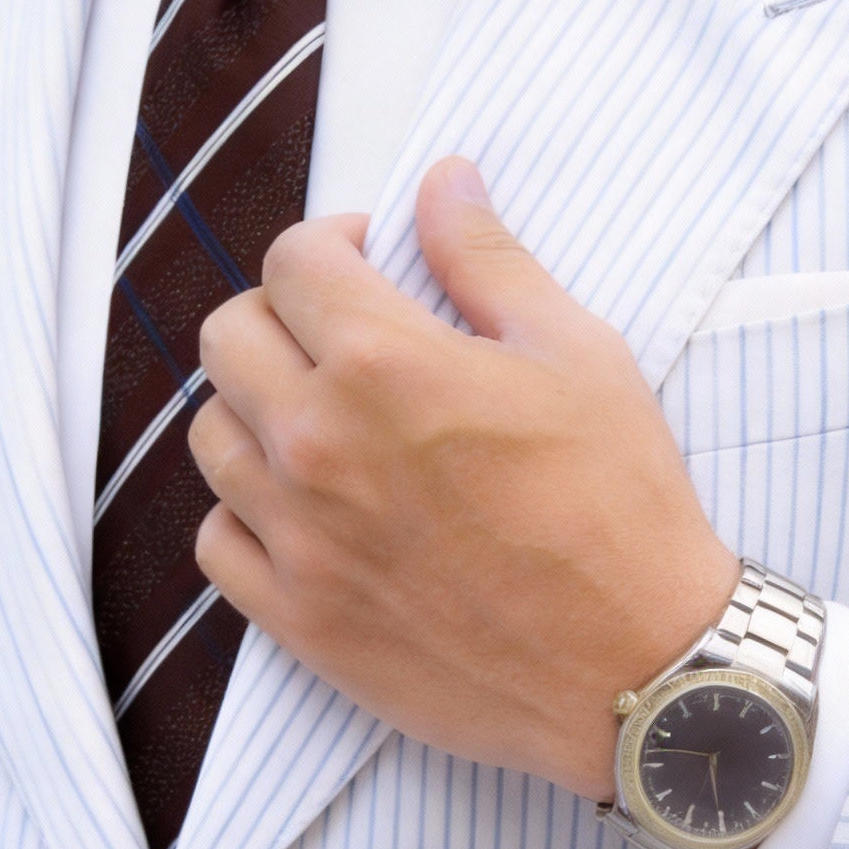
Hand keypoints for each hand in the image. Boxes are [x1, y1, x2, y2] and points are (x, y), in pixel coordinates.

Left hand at [188, 156, 739, 800]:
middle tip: (343, 335)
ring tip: (324, 422)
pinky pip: (217, 541)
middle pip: (229, 338)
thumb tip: (442, 181)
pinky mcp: (300, 619)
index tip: (368, 261)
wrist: (637, 667)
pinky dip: (247, 511)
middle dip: (282, 315)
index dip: (332, 243)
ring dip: (257, 410)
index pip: (293, 261)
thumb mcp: (578, 354)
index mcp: (385, 365)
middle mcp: (319, 446)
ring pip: (211, 436)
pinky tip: (308, 508)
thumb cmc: (622, 507)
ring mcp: (300, 539)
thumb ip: (489, 260)